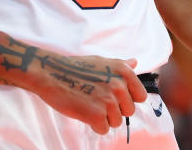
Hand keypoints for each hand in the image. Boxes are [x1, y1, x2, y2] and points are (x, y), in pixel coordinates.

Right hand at [29, 55, 146, 134]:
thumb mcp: (101, 61)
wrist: (51, 74)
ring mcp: (109, 100)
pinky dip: (94, 125)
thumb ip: (120, 65)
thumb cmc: (75, 68)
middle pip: (129, 111)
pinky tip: (84, 112)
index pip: (140, 96)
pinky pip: (104, 129)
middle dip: (115, 110)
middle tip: (97, 100)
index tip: (114, 97)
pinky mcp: (97, 115)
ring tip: (89, 104)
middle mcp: (119, 85)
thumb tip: (135, 62)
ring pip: (116, 122)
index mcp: (123, 71)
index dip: (127, 99)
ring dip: (103, 118)